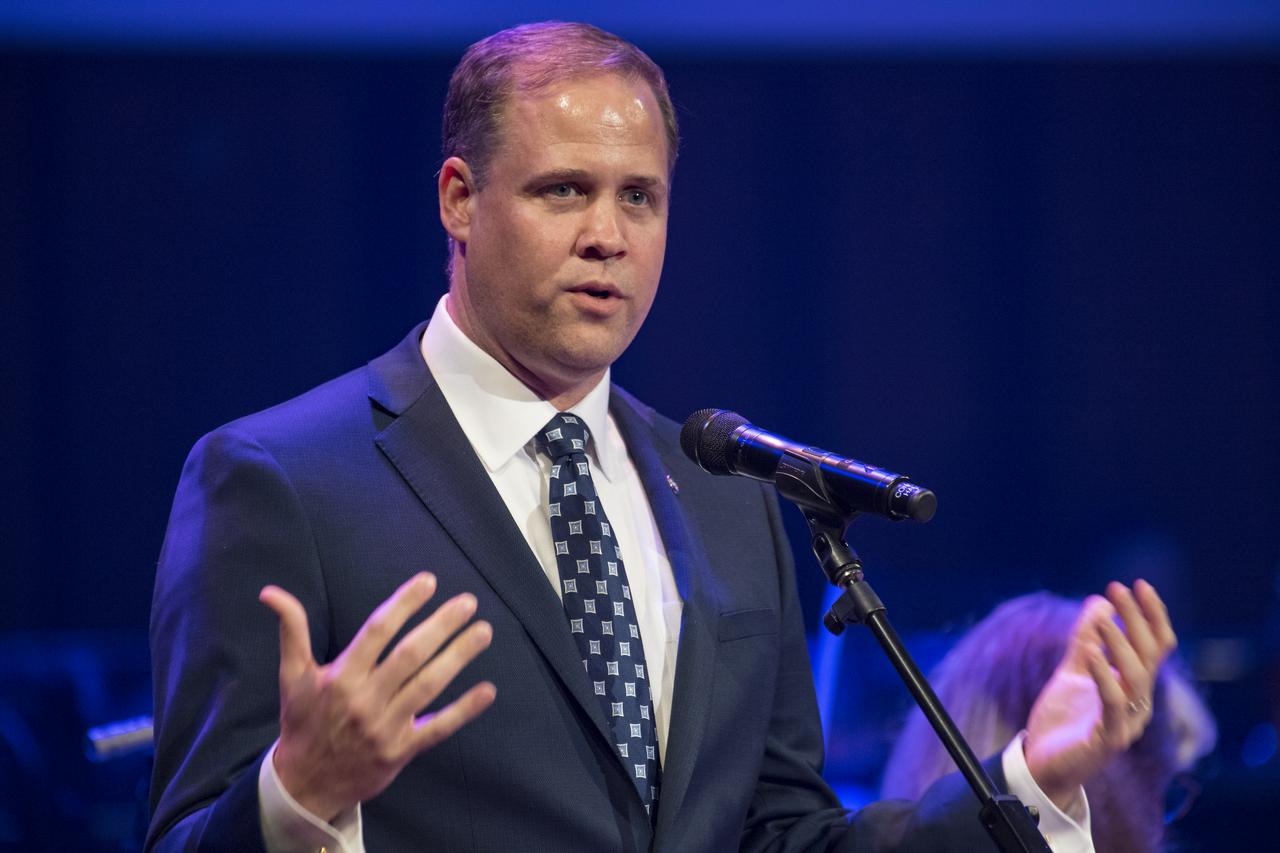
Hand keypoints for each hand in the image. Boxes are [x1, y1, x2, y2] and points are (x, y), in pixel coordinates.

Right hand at [258, 572, 495, 821]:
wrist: (304, 784)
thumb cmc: (303, 721)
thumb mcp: (293, 675)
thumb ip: (291, 630)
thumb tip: (271, 592)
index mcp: (341, 677)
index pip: (377, 631)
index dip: (403, 604)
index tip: (429, 581)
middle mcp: (365, 700)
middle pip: (410, 656)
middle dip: (441, 626)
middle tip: (468, 602)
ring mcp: (385, 727)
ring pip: (428, 686)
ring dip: (458, 657)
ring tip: (483, 631)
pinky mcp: (401, 751)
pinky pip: (437, 728)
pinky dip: (464, 710)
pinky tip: (487, 690)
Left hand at [1023, 579, 1176, 810]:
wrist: (1043, 763)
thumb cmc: (1063, 719)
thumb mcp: (1072, 671)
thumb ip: (1085, 640)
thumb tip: (1099, 603)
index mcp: (1134, 686)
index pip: (1155, 646)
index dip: (1151, 615)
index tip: (1138, 584)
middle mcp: (1138, 703)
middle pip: (1149, 655)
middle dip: (1136, 619)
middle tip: (1120, 589)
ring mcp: (1127, 722)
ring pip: (1136, 677)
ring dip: (1120, 644)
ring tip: (1104, 620)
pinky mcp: (1108, 739)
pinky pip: (1113, 703)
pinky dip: (1103, 675)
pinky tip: (1089, 653)